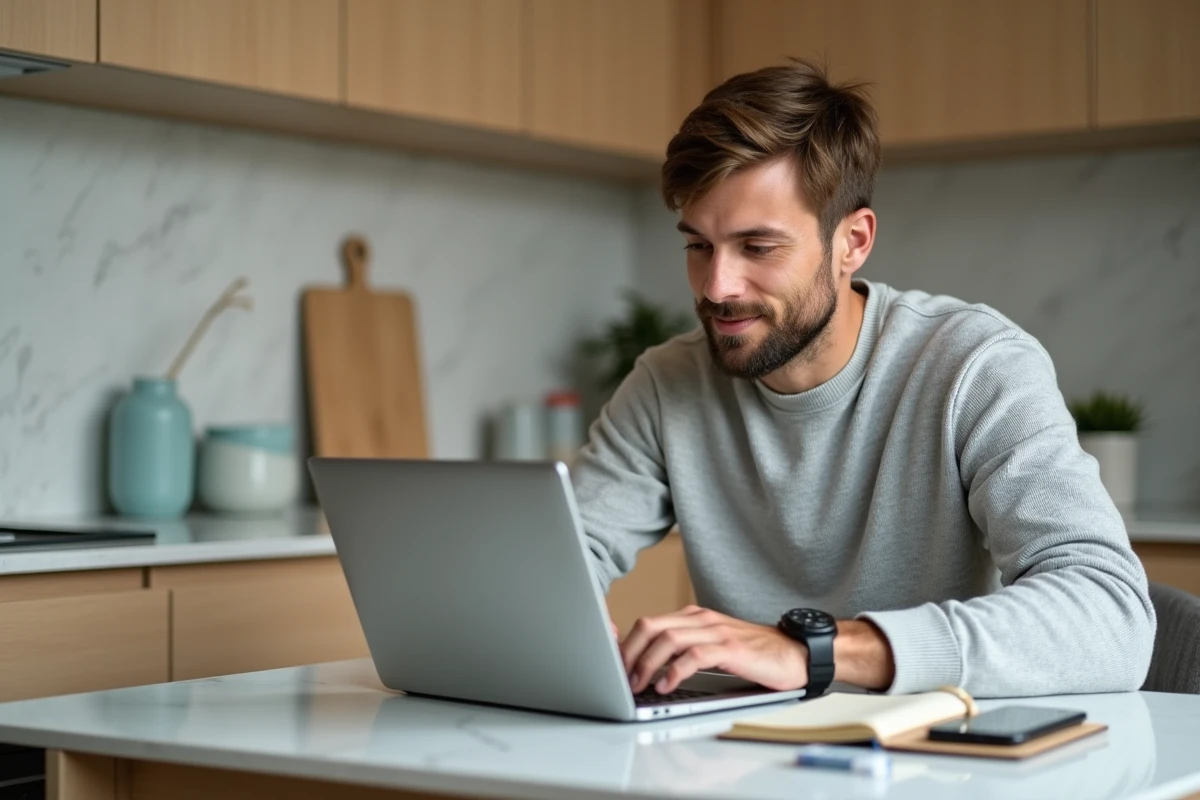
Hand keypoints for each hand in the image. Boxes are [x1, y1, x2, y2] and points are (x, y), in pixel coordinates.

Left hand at [620, 605, 807, 694]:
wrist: (795, 652)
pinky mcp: (731, 648)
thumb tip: (649, 667)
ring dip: (647, 663)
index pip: (648, 623)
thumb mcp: (713, 646)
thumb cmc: (754, 654)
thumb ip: (685, 649)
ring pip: (668, 639)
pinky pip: (694, 656)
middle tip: (619, 677)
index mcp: (693, 617)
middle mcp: (701, 619)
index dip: (625, 642)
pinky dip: (675, 671)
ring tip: (637, 684)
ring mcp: (716, 632)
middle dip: (628, 653)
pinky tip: (666, 685)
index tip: (611, 663)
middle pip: (650, 626)